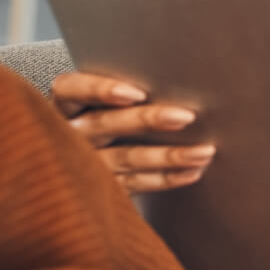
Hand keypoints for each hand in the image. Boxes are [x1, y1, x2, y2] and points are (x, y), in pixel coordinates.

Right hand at [52, 72, 214, 192]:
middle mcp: (70, 134)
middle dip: (147, 120)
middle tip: (186, 117)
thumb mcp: (106, 101)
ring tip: (204, 151)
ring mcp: (83, 165)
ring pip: (125, 158)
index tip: (136, 92)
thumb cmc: (109, 114)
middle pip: (104, 124)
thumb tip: (181, 80)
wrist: (79, 165)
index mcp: (66, 105)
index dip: (100, 90)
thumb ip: (129, 92)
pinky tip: (192, 172)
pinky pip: (134, 184)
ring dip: (168, 155)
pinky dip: (166, 178)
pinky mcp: (100, 189)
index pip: (71, 89)